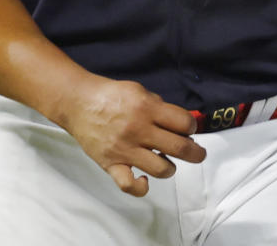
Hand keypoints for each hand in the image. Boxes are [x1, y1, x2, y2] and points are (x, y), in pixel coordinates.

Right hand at [58, 77, 206, 196]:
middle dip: (195, 153)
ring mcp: (124, 149)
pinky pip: (129, 185)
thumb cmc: (111, 95)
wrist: (78, 103)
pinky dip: (140, 187)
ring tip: (167, 161)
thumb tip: (180, 123)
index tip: (189, 130)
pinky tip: (144, 179)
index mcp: (147, 108)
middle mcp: (138, 130)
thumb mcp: (139, 90)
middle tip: (198, 154)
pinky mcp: (111, 164)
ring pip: (160, 169)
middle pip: (178, 148)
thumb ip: (159, 106)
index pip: (183, 122)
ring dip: (170, 168)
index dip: (191, 127)